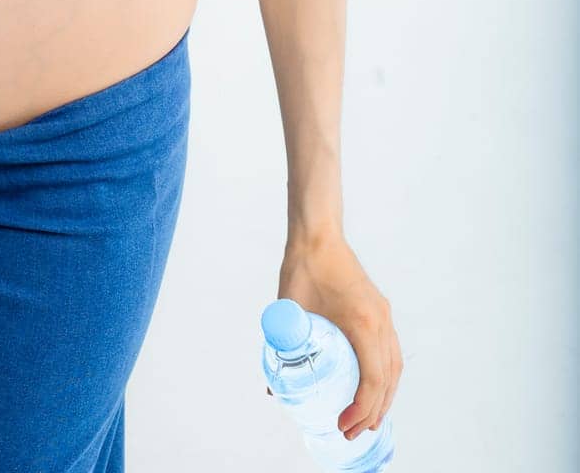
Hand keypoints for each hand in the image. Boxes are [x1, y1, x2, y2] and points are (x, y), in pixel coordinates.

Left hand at [264, 235, 402, 441]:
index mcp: (361, 322)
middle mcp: (379, 320)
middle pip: (387, 379)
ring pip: (394, 367)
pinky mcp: (380, 310)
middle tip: (353, 432)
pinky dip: (386, 375)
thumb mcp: (289, 311)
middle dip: (373, 411)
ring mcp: (383, 314)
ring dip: (384, 396)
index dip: (360, 408)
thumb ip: (283, 350)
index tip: (342, 424)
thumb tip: (274, 389)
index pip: (372, 379)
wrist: (317, 235)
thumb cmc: (302, 269)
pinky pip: (391, 351)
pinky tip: (374, 388)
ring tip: (368, 419)